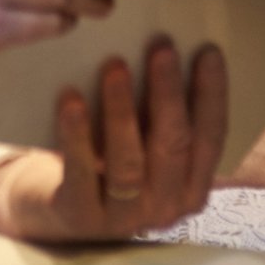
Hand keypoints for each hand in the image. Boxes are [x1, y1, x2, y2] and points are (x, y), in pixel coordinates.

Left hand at [0, 41, 226, 241]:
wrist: (52, 207)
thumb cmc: (106, 159)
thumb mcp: (143, 139)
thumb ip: (159, 111)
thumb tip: (167, 48)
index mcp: (191, 187)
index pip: (211, 138)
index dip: (212, 95)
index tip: (208, 51)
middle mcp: (164, 207)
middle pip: (174, 147)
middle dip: (168, 94)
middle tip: (162, 48)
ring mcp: (123, 217)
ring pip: (129, 163)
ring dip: (123, 111)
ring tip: (115, 66)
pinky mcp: (80, 216)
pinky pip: (81, 173)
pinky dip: (77, 135)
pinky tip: (71, 100)